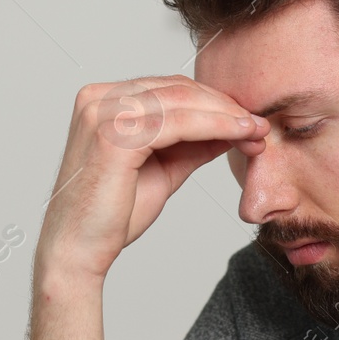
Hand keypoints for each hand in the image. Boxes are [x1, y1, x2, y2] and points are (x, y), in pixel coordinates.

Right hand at [39, 76, 268, 282]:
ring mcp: (103, 112)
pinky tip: (239, 135)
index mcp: (102, 100)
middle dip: (224, 106)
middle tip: (259, 126)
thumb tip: (229, 128)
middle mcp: (98, 98)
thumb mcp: (162, 169)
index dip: (213, 102)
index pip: (168, 88)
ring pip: (182, 102)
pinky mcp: (113, 134)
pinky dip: (215, 126)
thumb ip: (190, 144)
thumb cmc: (112, 216)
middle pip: (177, 89)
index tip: (248, 121)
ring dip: (226, 115)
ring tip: (256, 133)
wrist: (78, 251)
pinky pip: (178, 123)